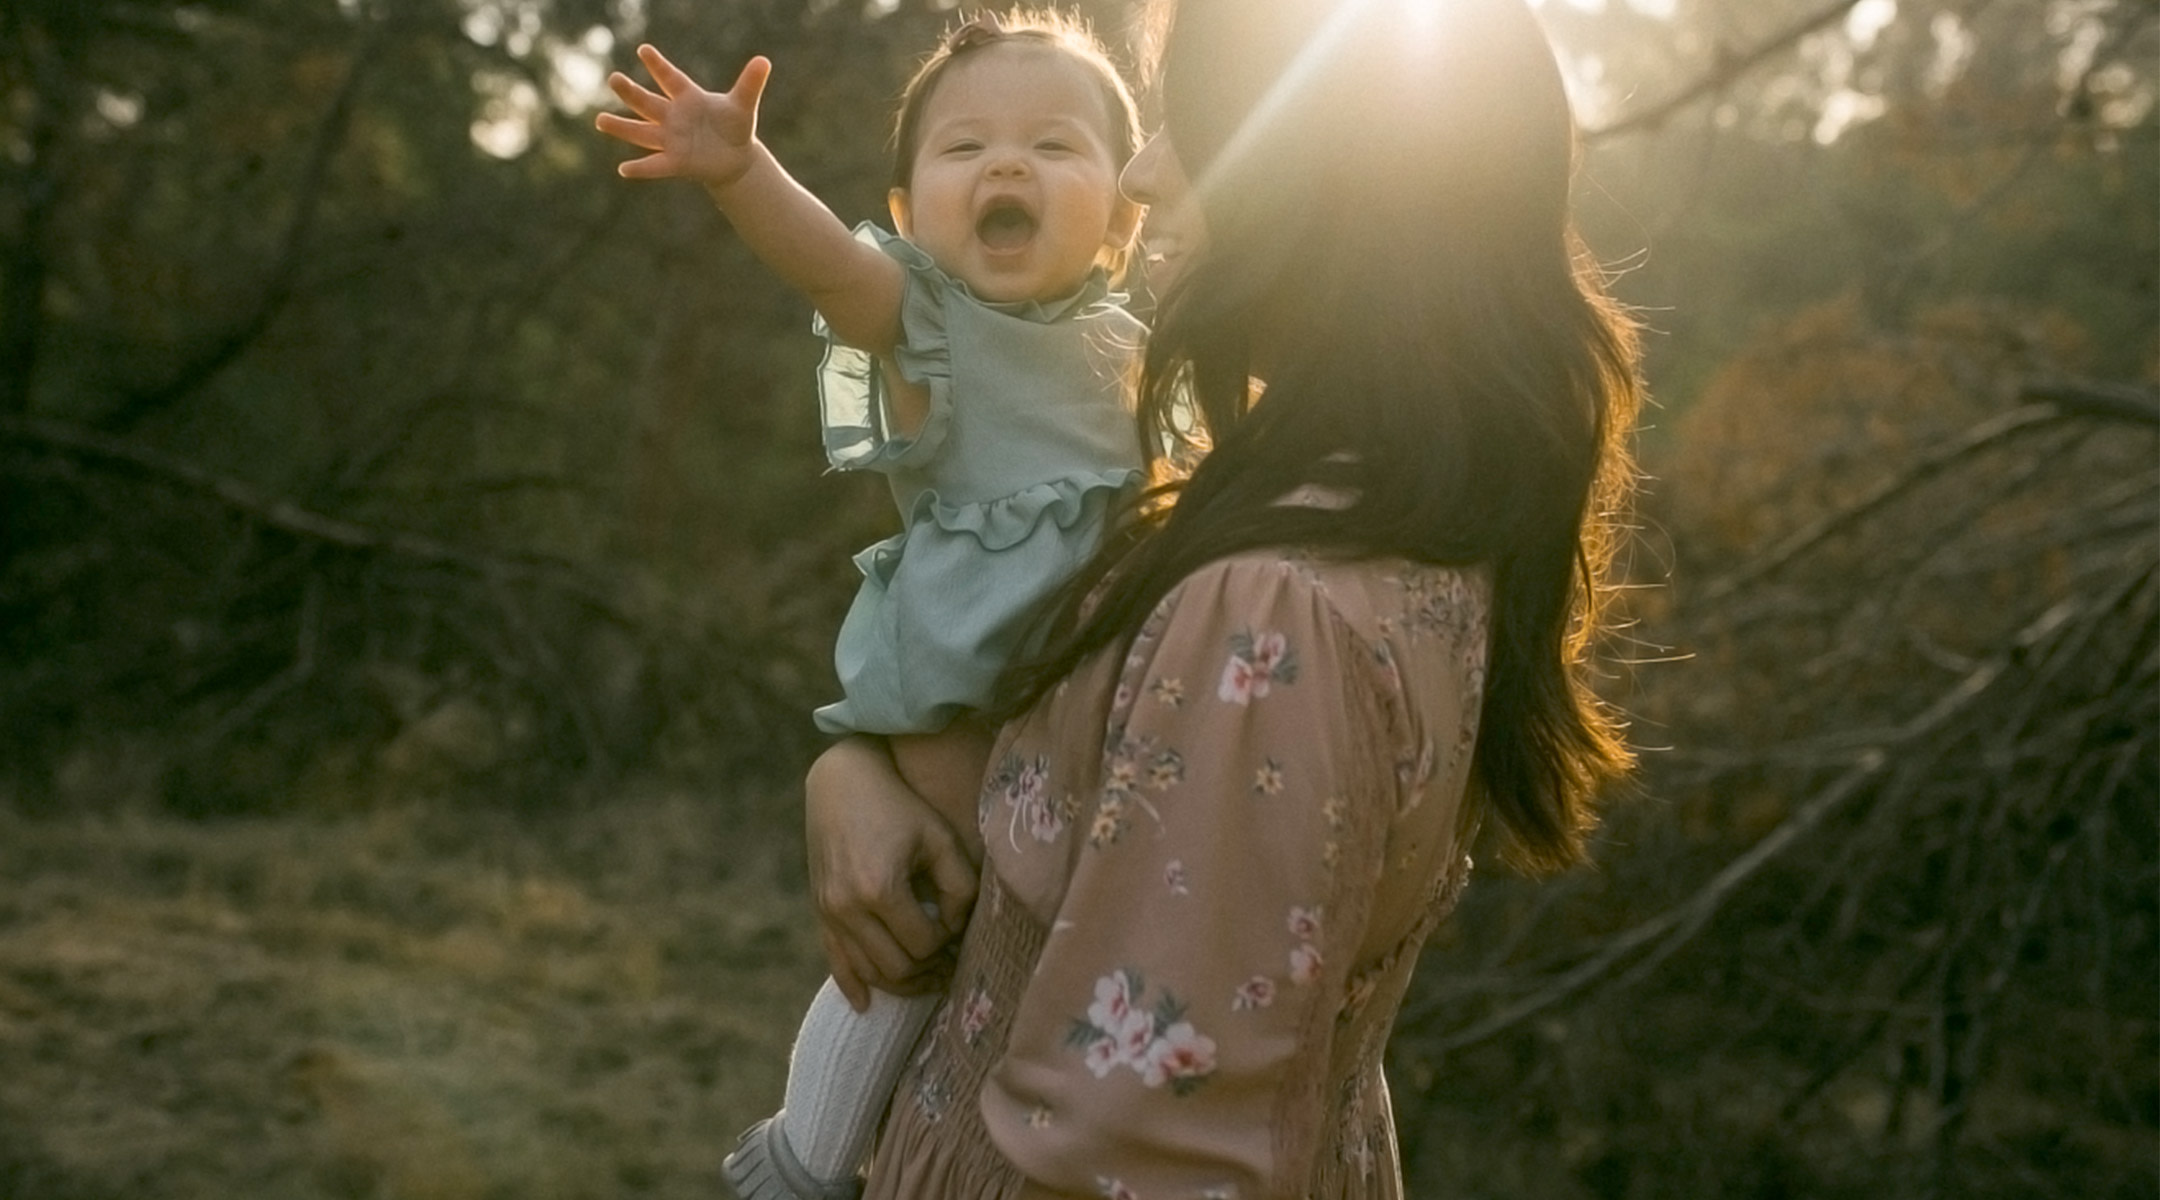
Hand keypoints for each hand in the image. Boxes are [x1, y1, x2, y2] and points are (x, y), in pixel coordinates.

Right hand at [596, 45, 769, 188]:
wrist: (736, 158)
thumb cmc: (735, 126)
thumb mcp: (743, 105)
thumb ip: (750, 84)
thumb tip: (764, 61)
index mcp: (688, 97)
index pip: (670, 79)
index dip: (658, 65)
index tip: (644, 50)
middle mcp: (673, 116)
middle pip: (647, 103)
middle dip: (631, 92)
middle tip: (613, 78)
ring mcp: (671, 139)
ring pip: (641, 132)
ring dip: (621, 127)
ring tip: (600, 120)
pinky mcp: (675, 162)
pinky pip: (655, 165)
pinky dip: (641, 168)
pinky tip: (624, 170)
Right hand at [805, 737, 980, 1010]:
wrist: (842, 782)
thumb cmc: (899, 806)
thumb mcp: (940, 838)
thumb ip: (959, 887)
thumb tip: (956, 930)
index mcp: (880, 889)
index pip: (924, 944)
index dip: (947, 944)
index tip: (958, 929)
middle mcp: (848, 907)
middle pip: (896, 968)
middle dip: (928, 972)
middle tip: (950, 966)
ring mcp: (829, 912)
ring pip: (867, 972)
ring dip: (900, 984)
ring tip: (927, 979)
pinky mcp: (819, 911)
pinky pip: (834, 961)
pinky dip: (852, 985)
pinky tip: (867, 1004)